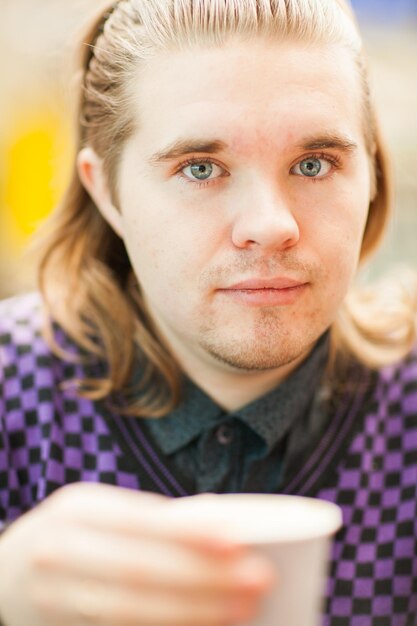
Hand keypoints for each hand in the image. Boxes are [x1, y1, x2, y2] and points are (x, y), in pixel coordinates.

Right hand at [0, 483, 274, 625]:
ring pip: (130, 612)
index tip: (239, 541)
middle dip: (203, 578)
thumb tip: (222, 533)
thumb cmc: (75, 533)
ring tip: (239, 610)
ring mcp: (53, 598)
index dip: (189, 533)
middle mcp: (59, 550)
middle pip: (140, 571)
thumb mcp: (102, 512)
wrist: (4, 573)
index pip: (141, 519)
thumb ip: (151, 520)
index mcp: (78, 507)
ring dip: (192, 614)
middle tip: (257, 579)